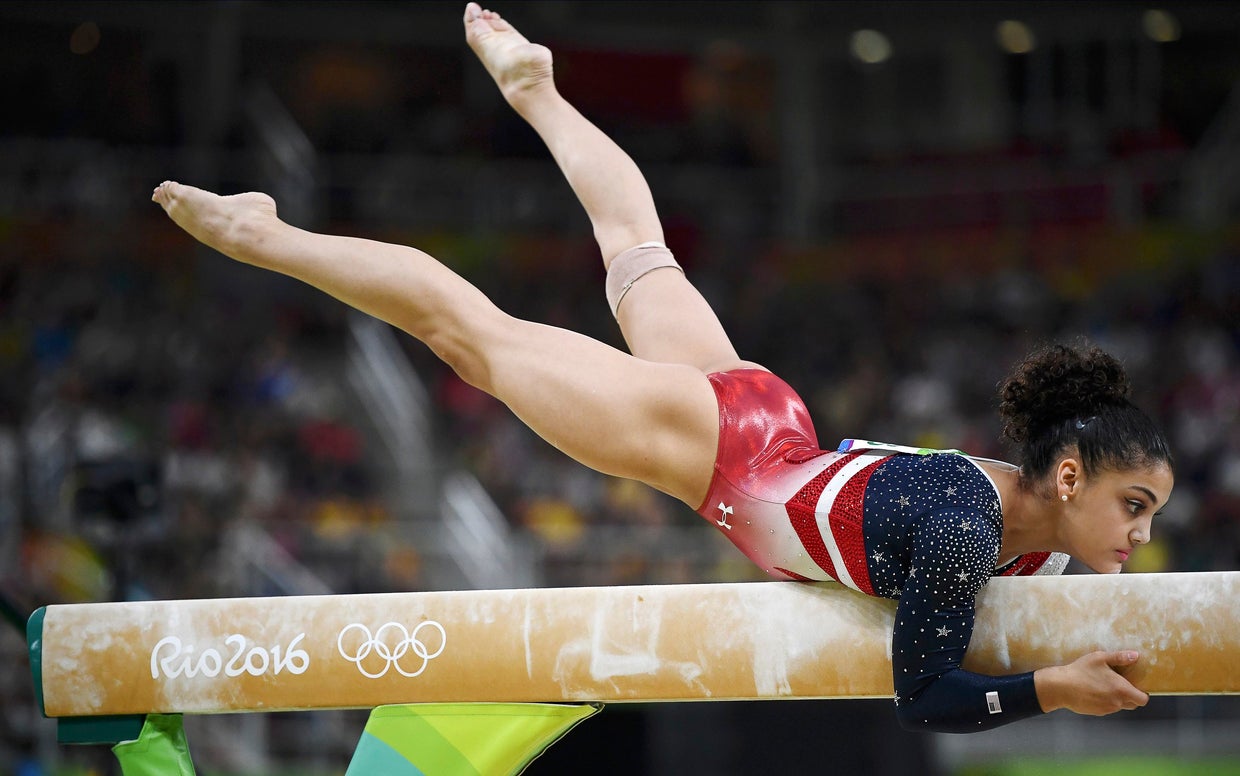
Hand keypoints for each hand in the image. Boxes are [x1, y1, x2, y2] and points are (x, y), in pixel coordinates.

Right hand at [1034, 650, 1149, 715]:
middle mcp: (1117, 702)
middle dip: (1131, 696)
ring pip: (1119, 706)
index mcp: (1121, 689)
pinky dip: (1106, 702)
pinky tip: (1094, 692)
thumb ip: (1119, 657)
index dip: (1143, 694)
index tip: (1137, 686)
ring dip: (1117, 698)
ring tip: (1104, 686)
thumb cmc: (1080, 671)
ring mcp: (1107, 709)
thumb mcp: (1099, 658)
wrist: (1061, 687)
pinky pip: (1108, 708)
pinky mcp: (1097, 712)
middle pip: (1133, 704)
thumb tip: (1136, 655)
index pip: (1143, 699)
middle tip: (1121, 684)